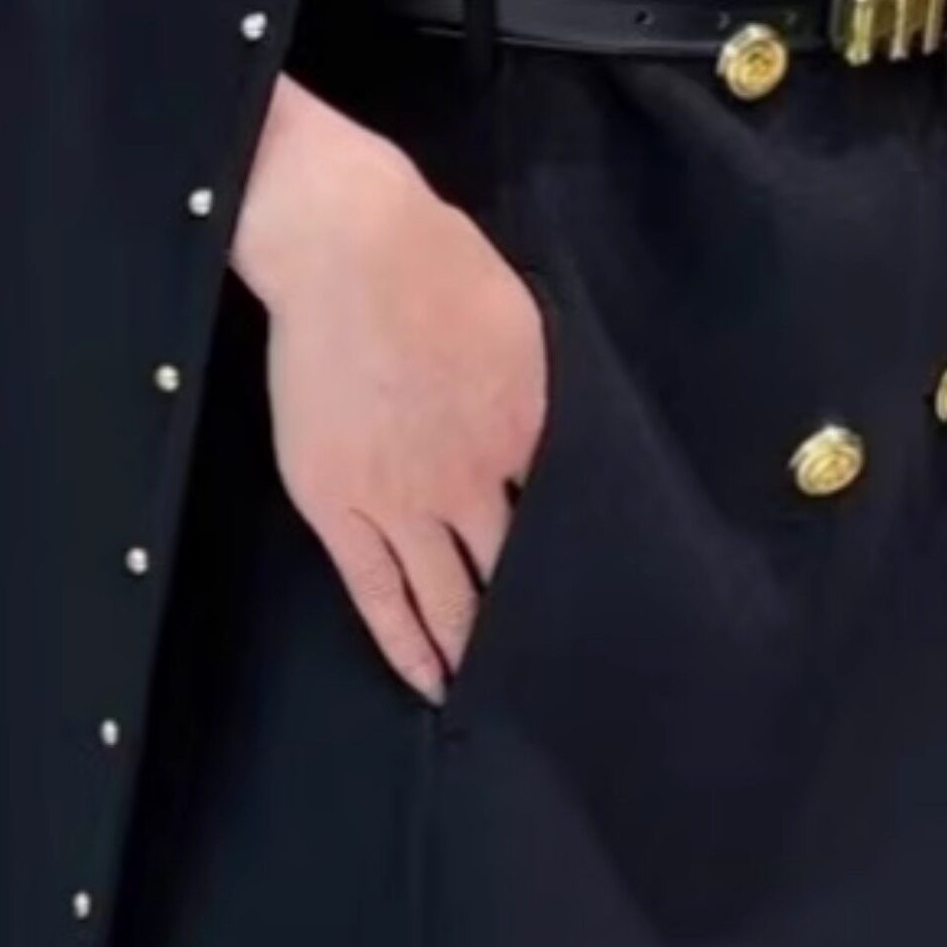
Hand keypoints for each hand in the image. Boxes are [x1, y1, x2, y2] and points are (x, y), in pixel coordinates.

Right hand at [231, 75, 548, 702]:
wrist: (348, 248)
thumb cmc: (435, 261)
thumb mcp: (525, 325)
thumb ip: (542, 390)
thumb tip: (552, 423)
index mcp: (530, 432)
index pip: (566, 518)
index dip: (582, 562)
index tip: (604, 604)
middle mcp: (475, 481)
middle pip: (518, 571)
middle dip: (540, 623)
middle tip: (564, 676)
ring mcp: (405, 499)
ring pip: (450, 598)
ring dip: (475, 649)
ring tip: (497, 698)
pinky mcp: (342, 503)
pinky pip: (378, 593)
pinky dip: (405, 643)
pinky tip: (427, 680)